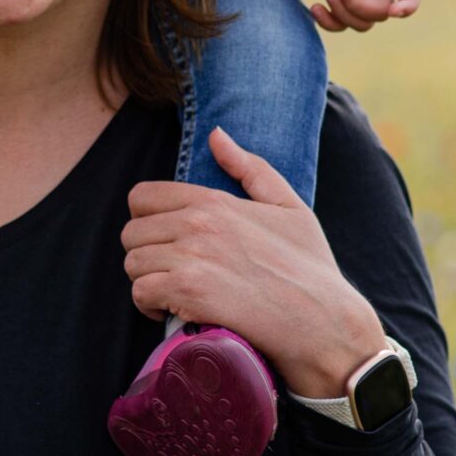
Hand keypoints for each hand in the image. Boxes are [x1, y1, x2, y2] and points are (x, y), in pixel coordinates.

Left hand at [121, 128, 386, 394]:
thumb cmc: (310, 267)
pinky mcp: (188, 293)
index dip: (147, 220)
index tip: (165, 241)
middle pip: (132, 233)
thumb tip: (216, 135)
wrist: (324, 321)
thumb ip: (250, 168)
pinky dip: (150, 306)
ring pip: (133, 264)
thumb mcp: (290, 206)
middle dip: (147, 253)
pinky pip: (141, 293)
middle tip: (170, 271)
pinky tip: (172, 312)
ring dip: (148, 281)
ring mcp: (190, 258)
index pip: (143, 197)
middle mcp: (197, 224)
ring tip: (172, 292)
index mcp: (214, 201)